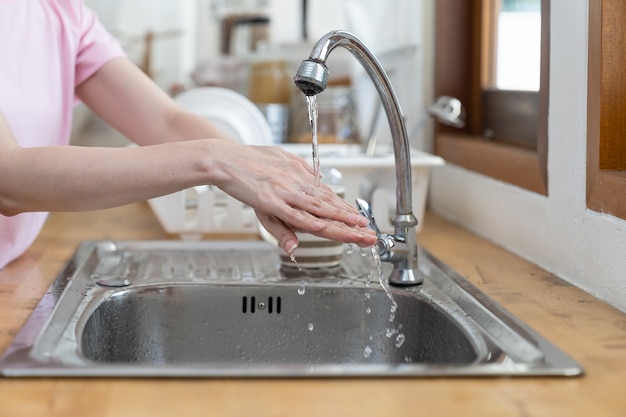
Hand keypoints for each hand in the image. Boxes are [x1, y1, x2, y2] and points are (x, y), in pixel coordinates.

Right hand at [207, 141, 377, 253]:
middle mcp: (297, 183)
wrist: (225, 158)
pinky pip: (294, 213)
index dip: (346, 210)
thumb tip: (320, 178)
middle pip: (329, 205)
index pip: (328, 196)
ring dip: (340, 221)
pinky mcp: (271, 200)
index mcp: (301, 175)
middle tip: (369, 232)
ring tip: (358, 231)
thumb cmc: (250, 159)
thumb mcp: (281, 159)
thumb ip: (301, 171)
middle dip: (351, 220)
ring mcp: (285, 192)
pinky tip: (325, 227)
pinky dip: (311, 221)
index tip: (360, 220)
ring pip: (318, 210)